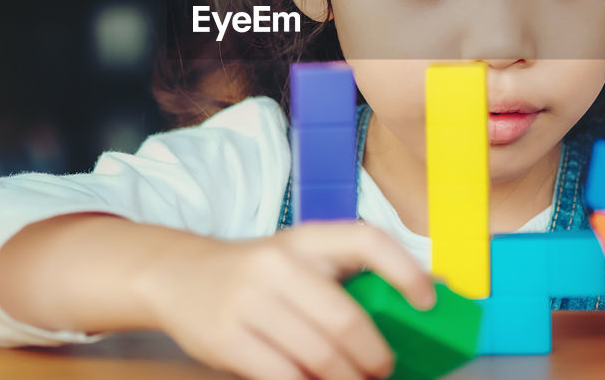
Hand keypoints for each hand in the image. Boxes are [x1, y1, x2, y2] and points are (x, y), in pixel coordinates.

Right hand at [143, 222, 434, 379]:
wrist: (176, 275)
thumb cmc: (253, 273)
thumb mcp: (294, 257)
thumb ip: (337, 279)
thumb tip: (401, 318)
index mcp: (304, 237)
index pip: (365, 239)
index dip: (404, 269)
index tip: (428, 301)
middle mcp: (278, 264)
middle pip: (344, 320)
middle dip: (374, 357)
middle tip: (383, 372)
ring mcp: (249, 301)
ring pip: (318, 356)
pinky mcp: (227, 338)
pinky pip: (282, 377)